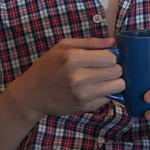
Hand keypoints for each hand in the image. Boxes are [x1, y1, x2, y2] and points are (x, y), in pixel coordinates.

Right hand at [3, 37, 120, 122]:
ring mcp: (83, 94)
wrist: (31, 95)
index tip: (103, 58)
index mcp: (73, 58)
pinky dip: (106, 93)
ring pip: (118, 86)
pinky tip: (95, 89)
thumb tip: (112, 42)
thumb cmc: (47, 67)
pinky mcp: (85, 107)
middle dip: (114, 68)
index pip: (110, 57)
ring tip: (103, 79)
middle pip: (117, 71)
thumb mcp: (63, 47)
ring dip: (114, 81)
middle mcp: (79, 77)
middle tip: (104, 68)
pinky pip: (110, 98)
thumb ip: (90, 42)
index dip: (110, 56)